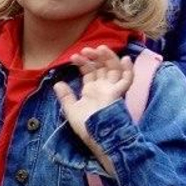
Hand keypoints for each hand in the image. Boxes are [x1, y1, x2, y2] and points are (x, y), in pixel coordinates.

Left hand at [54, 45, 130, 174]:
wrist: (94, 136)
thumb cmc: (84, 126)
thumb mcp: (71, 110)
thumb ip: (66, 96)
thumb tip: (57, 83)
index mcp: (92, 91)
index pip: (90, 71)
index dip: (83, 62)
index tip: (73, 57)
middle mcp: (103, 88)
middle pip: (102, 67)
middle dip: (94, 57)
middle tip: (85, 50)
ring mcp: (111, 90)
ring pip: (113, 69)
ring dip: (108, 57)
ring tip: (99, 48)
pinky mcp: (118, 94)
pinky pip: (127, 80)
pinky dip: (128, 70)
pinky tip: (125, 59)